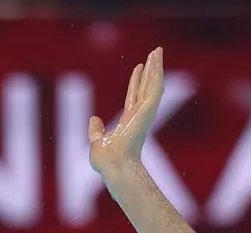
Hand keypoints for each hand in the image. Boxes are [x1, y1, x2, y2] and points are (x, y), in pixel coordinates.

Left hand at [89, 47, 164, 174]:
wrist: (113, 164)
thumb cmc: (106, 159)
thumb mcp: (97, 142)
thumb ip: (96, 131)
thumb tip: (93, 119)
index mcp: (128, 120)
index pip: (134, 95)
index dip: (136, 81)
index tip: (139, 67)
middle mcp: (139, 114)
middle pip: (146, 86)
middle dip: (151, 69)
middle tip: (156, 53)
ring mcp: (145, 111)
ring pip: (152, 83)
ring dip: (156, 66)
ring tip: (158, 50)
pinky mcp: (148, 109)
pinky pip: (154, 87)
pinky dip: (157, 73)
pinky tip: (158, 61)